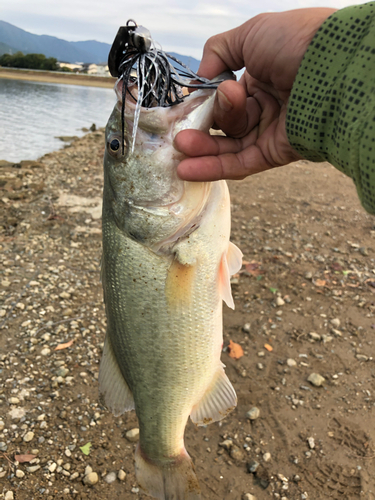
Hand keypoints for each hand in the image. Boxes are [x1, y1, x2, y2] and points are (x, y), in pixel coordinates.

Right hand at [175, 8, 335, 180]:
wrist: (330, 65)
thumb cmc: (294, 43)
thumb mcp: (251, 33)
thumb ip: (219, 50)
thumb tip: (201, 75)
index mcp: (260, 77)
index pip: (224, 97)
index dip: (205, 104)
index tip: (188, 106)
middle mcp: (264, 106)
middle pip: (224, 124)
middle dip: (201, 128)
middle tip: (182, 132)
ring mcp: (269, 131)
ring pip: (228, 146)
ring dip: (202, 149)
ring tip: (181, 147)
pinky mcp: (275, 153)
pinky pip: (239, 164)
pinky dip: (213, 168)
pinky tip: (188, 169)